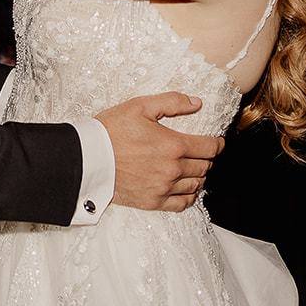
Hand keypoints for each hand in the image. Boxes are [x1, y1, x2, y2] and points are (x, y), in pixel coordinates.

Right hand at [96, 92, 222, 212]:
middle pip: (205, 166)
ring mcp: (164, 187)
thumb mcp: (140, 106)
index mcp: (174, 145)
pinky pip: (182, 203)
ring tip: (193, 169)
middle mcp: (173, 169)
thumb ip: (172, 102)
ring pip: (196, 185)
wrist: (88, 158)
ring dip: (199, 176)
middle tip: (202, 153)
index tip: (217, 142)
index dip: (217, 144)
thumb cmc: (111, 130)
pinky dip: (188, 196)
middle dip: (207, 158)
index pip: (209, 148)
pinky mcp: (153, 201)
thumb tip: (196, 103)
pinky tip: (185, 189)